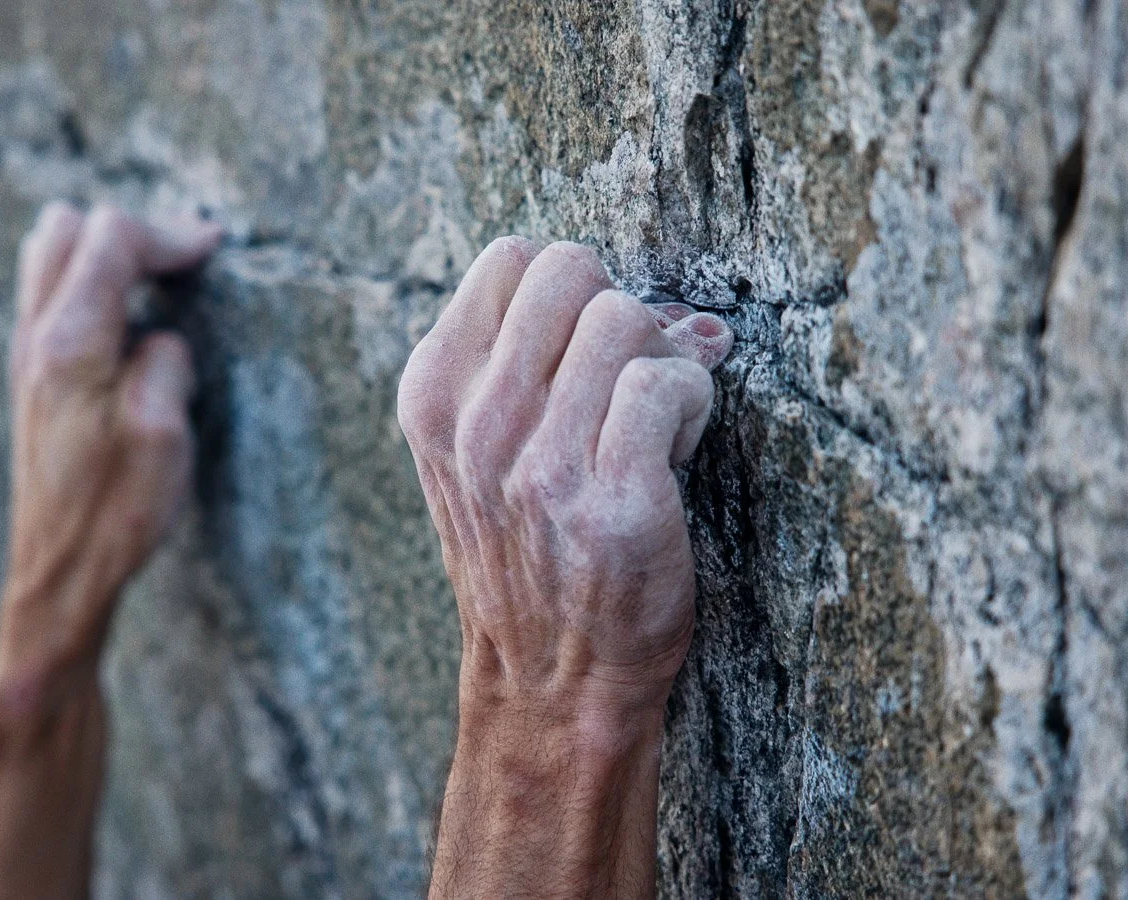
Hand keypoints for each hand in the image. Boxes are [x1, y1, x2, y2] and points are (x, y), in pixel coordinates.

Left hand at [0, 202, 221, 679]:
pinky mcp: (31, 379)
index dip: (170, 233)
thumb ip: (165, 357)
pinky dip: (91, 286)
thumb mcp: (164, 429)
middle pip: (68, 227)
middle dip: (131, 234)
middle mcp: (36, 337)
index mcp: (71, 341)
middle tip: (184, 265)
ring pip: (51, 256)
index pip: (112, 236)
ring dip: (106, 257)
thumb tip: (161, 333)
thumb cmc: (117, 510)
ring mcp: (26, 356)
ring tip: (158, 285)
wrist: (62, 572)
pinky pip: (51, 295)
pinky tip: (131, 324)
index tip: (215, 249)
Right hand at [398, 238, 731, 718]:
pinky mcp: (611, 500)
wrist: (551, 679)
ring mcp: (539, 463)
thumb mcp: (484, 451)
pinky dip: (692, 399)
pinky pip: (668, 381)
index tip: (582, 352)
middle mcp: (476, 423)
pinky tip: (676, 445)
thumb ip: (543, 365)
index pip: (510, 259)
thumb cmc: (530, 552)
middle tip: (624, 376)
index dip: (566, 293)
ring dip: (662, 356)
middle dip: (616, 307)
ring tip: (653, 419)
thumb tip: (680, 311)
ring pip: (625, 316)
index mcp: (434, 395)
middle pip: (569, 268)